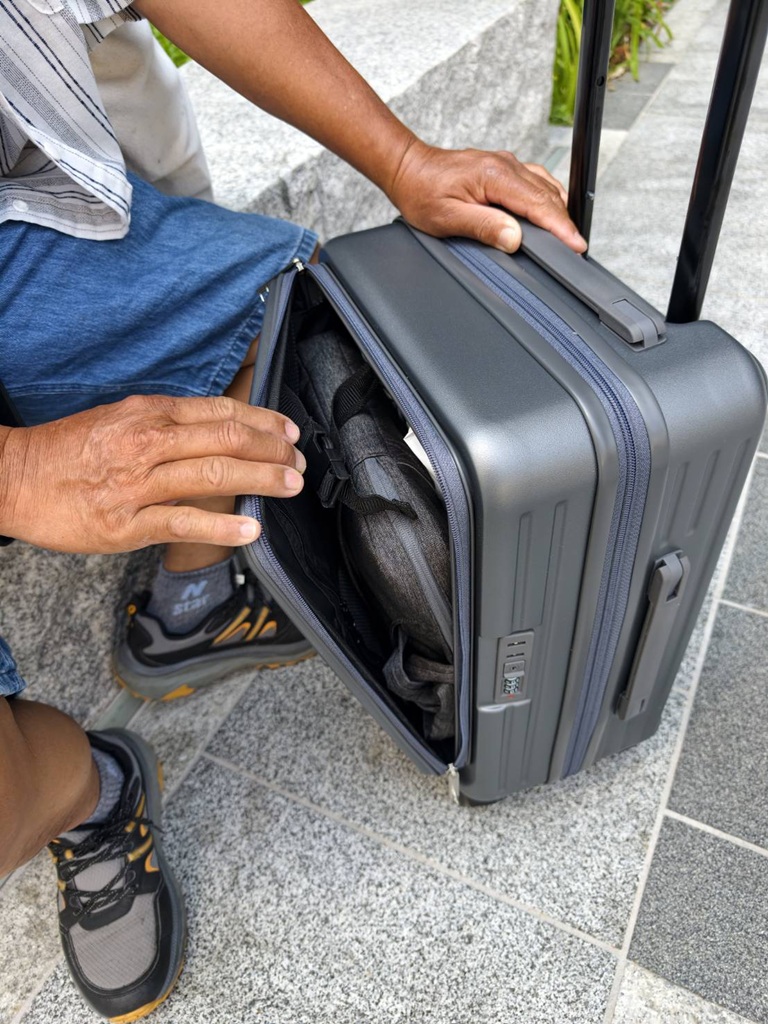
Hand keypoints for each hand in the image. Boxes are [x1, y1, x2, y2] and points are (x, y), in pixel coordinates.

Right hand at [0, 394, 303, 552]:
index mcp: (149, 413)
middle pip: (227, 438)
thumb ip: (166, 424)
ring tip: (290, 485)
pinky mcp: (127, 523)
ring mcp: (138, 483)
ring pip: (214, 474)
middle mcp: (149, 442)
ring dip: (261, 479)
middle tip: (299, 461)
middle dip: (272, 450)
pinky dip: (223, 526)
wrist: (11, 477)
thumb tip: (214, 430)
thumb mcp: (119, 419)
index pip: (220, 411)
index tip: (288, 431)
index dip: (262, 421)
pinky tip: (253, 529)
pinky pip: (183, 522)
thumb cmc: (66, 450)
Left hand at [388, 140, 585, 253]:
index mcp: (495, 175)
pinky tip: (549, 211)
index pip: (538, 203)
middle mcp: (505, 164)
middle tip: (576, 248)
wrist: (408, 169)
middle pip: (548, 194)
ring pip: (546, 185)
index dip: (560, 227)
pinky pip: (535, 181)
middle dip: (565, 222)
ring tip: (567, 235)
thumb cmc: (421, 192)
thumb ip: (484, 226)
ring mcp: (506, 163)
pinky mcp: (503, 167)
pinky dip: (547, 198)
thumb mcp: (447, 218)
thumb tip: (514, 237)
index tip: (575, 244)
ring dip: (558, 209)